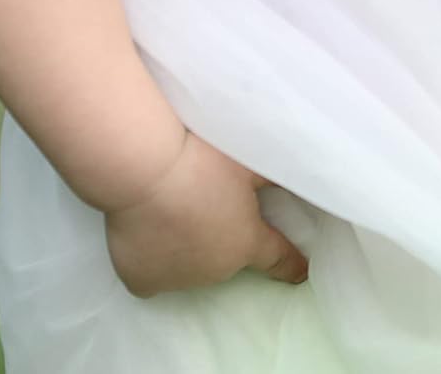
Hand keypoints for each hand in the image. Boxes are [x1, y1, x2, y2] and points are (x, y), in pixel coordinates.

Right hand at [104, 131, 309, 297]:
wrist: (145, 171)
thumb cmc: (202, 161)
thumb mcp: (248, 163)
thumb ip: (272, 177)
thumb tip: (297, 177)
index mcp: (245, 243)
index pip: (277, 258)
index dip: (291, 264)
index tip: (300, 272)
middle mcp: (215, 270)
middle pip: (225, 256)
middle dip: (221, 236)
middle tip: (205, 201)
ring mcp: (176, 279)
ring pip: (187, 265)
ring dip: (185, 246)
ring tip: (170, 208)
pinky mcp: (140, 280)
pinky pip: (151, 273)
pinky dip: (150, 257)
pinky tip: (146, 230)